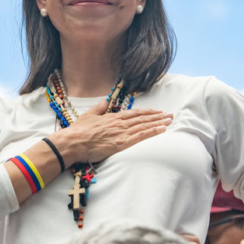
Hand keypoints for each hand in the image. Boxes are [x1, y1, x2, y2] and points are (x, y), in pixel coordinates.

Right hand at [54, 100, 172, 163]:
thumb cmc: (79, 130)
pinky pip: (140, 136)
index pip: (135, 113)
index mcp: (113, 117)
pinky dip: (152, 132)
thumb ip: (99, 107)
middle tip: (170, 114)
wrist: (73, 142)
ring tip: (170, 120)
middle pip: (143, 118)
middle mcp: (120, 123)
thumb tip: (105, 101)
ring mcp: (121, 133)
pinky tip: (162, 129)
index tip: (158, 111)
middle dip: (158, 116)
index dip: (148, 112)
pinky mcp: (121, 143)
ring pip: (144, 125)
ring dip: (159, 122)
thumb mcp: (89, 115)